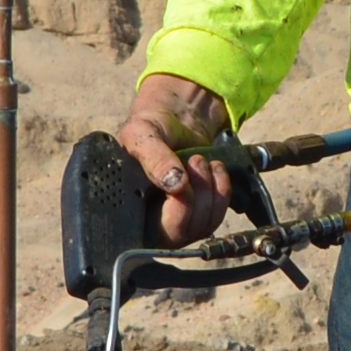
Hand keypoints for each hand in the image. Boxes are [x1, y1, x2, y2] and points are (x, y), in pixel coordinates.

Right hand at [119, 73, 237, 244]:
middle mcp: (150, 220)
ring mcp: (176, 221)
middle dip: (194, 197)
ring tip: (200, 160)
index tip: (179, 180)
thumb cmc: (149, 126)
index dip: (172, 213)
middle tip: (194, 161)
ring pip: (201, 226)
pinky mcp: (198, 214)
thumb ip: (154, 157)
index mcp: (128, 207)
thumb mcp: (143, 134)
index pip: (150, 234)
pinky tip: (215, 168)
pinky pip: (216, 216)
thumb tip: (175, 184)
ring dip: (209, 191)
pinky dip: (222, 190)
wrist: (174, 117)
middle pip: (179, 234)